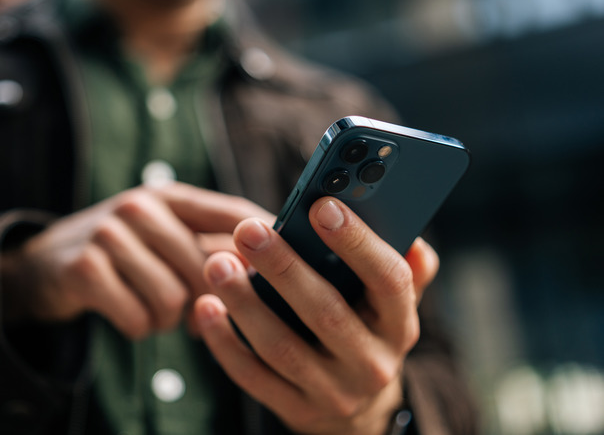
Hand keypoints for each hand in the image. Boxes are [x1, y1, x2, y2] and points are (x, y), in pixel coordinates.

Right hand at [0, 182, 271, 338]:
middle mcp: (141, 205)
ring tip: (155, 310)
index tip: (292, 267)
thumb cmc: (123, 254)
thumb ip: (212, 247)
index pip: (234, 213)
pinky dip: (139, 327)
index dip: (266, 241)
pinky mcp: (84, 267)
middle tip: (194, 311)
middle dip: (206, 300)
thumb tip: (274, 271)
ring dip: (168, 319)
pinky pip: (138, 317)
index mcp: (171, 196)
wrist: (44, 265)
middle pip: (207, 267)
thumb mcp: (165, 237)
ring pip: (174, 298)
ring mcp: (109, 233)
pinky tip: (128, 313)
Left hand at [194, 197, 438, 434]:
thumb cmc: (366, 332)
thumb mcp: (391, 305)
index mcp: (399, 325)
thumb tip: (411, 238)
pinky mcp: (295, 410)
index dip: (357, 242)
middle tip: (248, 230)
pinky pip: (253, 376)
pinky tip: (206, 306)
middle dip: (283, 267)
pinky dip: (225, 341)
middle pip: (326, 311)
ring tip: (217, 263)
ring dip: (245, 302)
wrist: (357, 411)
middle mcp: (371, 363)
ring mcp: (332, 392)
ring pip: (281, 346)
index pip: (389, 280)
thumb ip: (405, 269)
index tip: (321, 206)